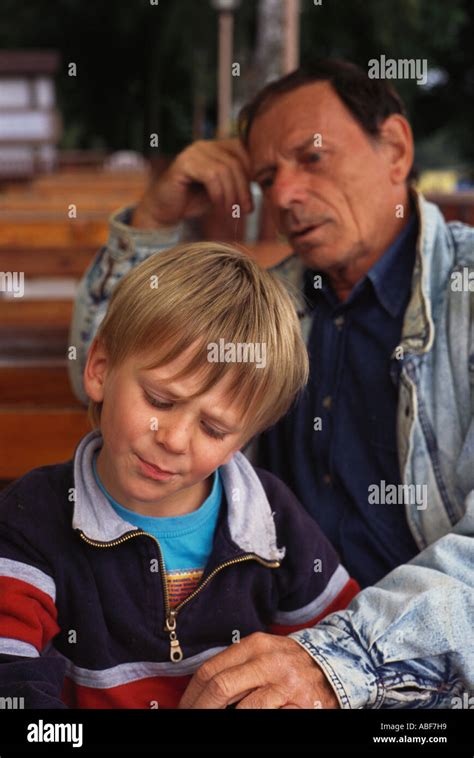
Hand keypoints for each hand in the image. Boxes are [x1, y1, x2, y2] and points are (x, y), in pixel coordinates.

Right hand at [132, 138, 252, 227]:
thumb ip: (239, 181)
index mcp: (218, 147)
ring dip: (232, 195)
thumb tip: (265, 181)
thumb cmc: (194, 201)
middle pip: (237, 162)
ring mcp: (194, 151)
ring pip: (225, 170)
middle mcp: (206, 144)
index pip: (246, 152)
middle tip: (246, 211)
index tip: (254, 199)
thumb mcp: (223, 190)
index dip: (255, 175)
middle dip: (244, 189)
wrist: (165, 210)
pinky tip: (219, 208)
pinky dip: (219, 194)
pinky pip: (211, 176)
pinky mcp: (184, 162)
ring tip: (232, 212)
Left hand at [178, 632, 340, 708]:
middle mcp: (269, 660)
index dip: (191, 694)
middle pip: (220, 687)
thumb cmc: (292, 664)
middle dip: (201, 709)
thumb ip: (237, 667)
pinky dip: (250, 720)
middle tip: (191, 719)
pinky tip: (244, 719)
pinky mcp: (300, 705)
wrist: (338, 665)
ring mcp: (286, 683)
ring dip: (224, 718)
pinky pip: (265, 716)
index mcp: (255, 645)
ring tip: (214, 724)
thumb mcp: (264, 655)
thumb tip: (201, 692)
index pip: (210, 670)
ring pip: (242, 708)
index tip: (184, 708)